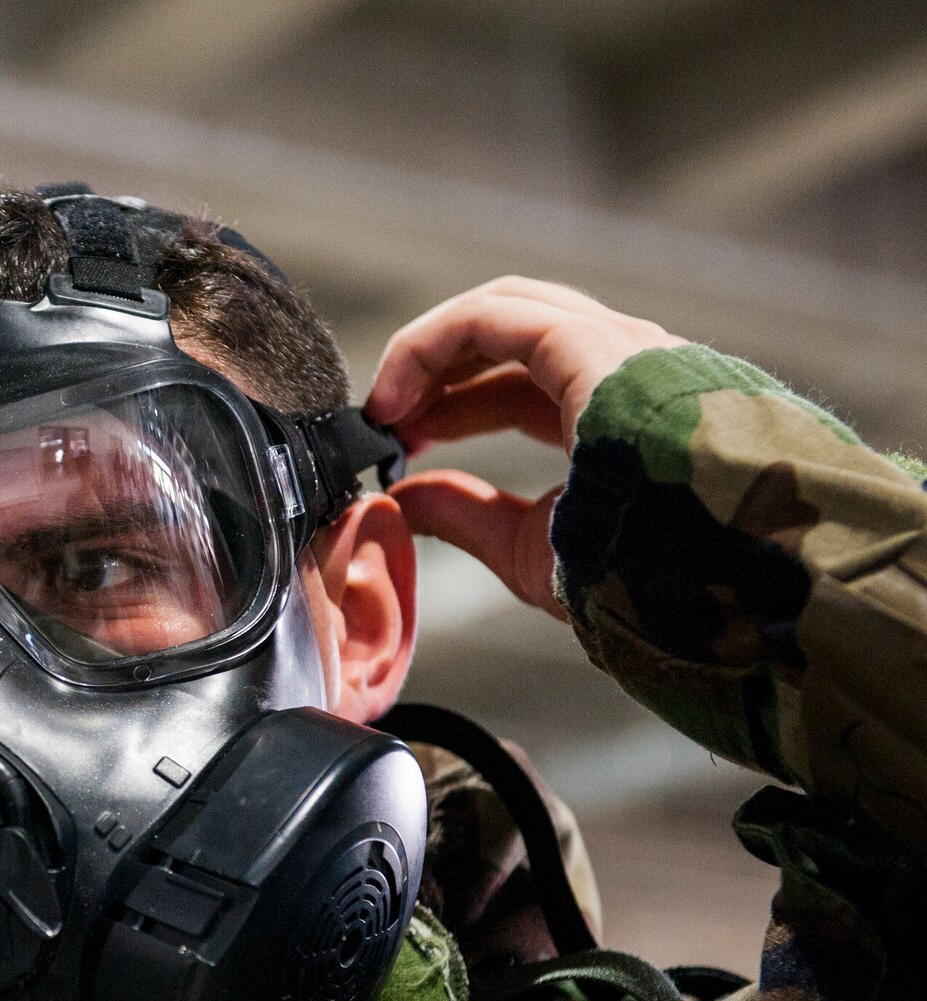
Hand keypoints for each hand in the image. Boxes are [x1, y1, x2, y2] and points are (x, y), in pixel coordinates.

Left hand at [364, 277, 684, 619]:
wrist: (722, 583)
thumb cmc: (646, 584)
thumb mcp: (534, 553)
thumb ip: (469, 517)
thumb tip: (405, 498)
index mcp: (622, 414)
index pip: (522, 381)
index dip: (453, 408)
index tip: (400, 447)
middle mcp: (628, 367)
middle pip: (512, 335)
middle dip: (438, 372)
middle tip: (385, 423)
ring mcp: (620, 348)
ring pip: (507, 310)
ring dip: (432, 352)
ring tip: (384, 407)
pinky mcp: (598, 345)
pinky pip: (498, 317)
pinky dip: (434, 343)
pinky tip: (397, 392)